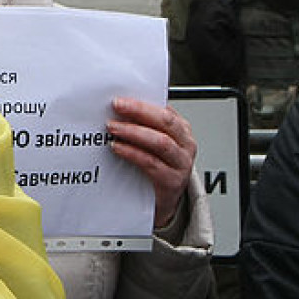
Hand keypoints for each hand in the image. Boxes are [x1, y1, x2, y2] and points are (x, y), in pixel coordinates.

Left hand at [107, 97, 196, 228]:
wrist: (160, 199)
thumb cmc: (155, 166)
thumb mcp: (152, 142)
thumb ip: (143, 125)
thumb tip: (119, 108)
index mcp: (181, 130)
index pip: (164, 110)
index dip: (142, 103)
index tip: (120, 99)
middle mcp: (185, 145)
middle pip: (165, 122)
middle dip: (139, 111)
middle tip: (116, 107)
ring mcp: (181, 164)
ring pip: (160, 142)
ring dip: (134, 132)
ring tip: (113, 128)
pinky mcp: (172, 181)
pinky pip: (151, 163)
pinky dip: (132, 153)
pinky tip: (118, 148)